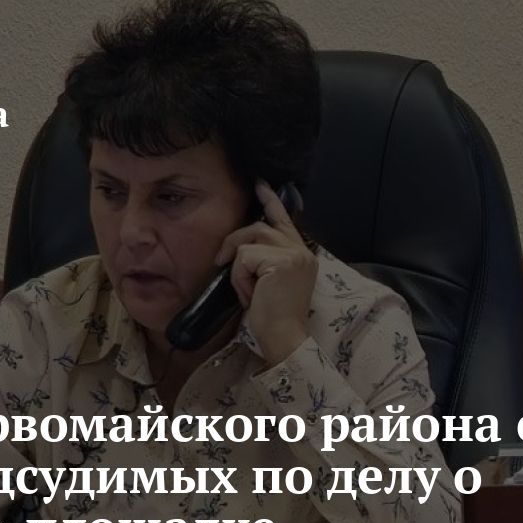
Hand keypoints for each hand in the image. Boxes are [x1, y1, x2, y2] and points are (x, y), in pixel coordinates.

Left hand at [214, 179, 316, 364]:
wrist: (284, 337)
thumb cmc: (273, 317)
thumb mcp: (268, 282)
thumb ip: (263, 260)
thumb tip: (240, 248)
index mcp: (301, 255)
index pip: (284, 220)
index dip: (271, 201)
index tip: (260, 184)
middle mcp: (301, 251)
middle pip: (259, 227)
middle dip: (235, 242)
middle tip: (221, 261)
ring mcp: (293, 254)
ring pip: (249, 242)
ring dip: (238, 268)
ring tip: (246, 291)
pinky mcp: (280, 261)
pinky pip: (244, 258)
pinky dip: (239, 278)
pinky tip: (250, 295)